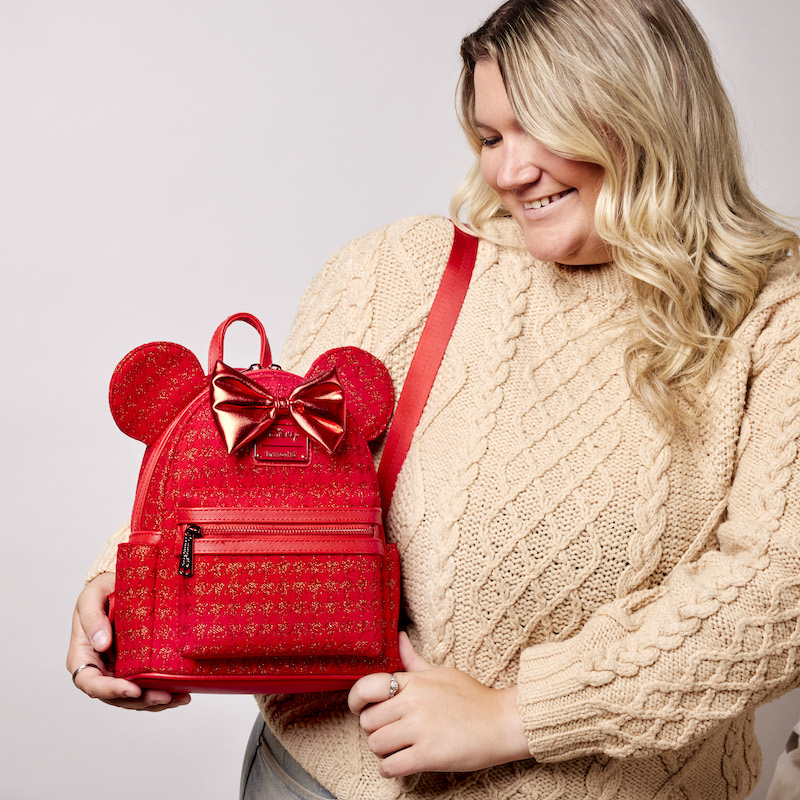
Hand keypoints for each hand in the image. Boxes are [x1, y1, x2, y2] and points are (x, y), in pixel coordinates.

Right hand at [66, 573, 190, 710]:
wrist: (117, 585)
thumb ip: (93, 619)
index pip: (91, 683)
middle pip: (116, 696)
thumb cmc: (100, 591)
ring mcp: (117, 671)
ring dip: (155, 702)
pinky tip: (179, 693)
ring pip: (133, 697)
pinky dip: (161, 692)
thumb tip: (102, 643)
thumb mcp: (91, 597)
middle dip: (141, 700)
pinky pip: (145, 686)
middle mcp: (99, 670)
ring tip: (179, 698)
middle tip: (165, 696)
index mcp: (82, 657)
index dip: (111, 690)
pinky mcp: (135, 668)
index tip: (133, 689)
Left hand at [348, 632, 529, 776]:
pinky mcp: (429, 755)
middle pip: (368, 720)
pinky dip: (390, 769)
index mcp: (414, 682)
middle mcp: (413, 703)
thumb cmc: (473, 697)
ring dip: (382, 751)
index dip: (354, 700)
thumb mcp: (441, 672)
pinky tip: (401, 764)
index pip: (367, 686)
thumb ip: (414, 661)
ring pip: (375, 744)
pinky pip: (390, 766)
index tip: (357, 709)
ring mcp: (420, 728)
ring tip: (396, 749)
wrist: (503, 722)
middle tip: (388, 732)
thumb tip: (399, 636)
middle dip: (375, 729)